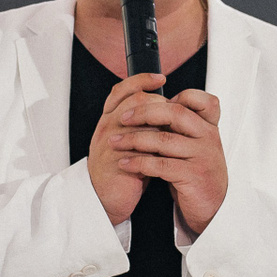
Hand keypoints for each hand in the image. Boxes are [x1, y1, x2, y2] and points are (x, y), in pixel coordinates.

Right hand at [87, 73, 165, 224]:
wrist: (104, 198)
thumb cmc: (121, 169)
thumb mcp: (127, 141)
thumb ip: (140, 124)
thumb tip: (165, 107)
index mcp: (109, 120)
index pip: (122, 89)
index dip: (141, 79)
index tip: (160, 77)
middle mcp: (107, 128)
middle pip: (135, 101)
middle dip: (159, 104)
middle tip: (172, 116)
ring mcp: (110, 145)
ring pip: (140, 123)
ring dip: (161, 127)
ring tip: (172, 135)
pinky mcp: (118, 163)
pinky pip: (142, 150)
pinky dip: (158, 150)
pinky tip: (167, 154)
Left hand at [110, 88, 227, 233]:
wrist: (211, 207)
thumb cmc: (196, 173)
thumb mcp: (193, 145)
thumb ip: (180, 127)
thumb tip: (150, 105)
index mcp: (209, 127)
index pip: (201, 100)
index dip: (178, 95)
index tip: (152, 100)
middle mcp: (209, 138)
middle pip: (176, 113)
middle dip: (144, 112)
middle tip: (123, 118)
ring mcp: (202, 156)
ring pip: (164, 139)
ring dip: (134, 139)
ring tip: (116, 142)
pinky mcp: (193, 176)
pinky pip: (160, 165)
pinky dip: (138, 163)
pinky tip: (125, 163)